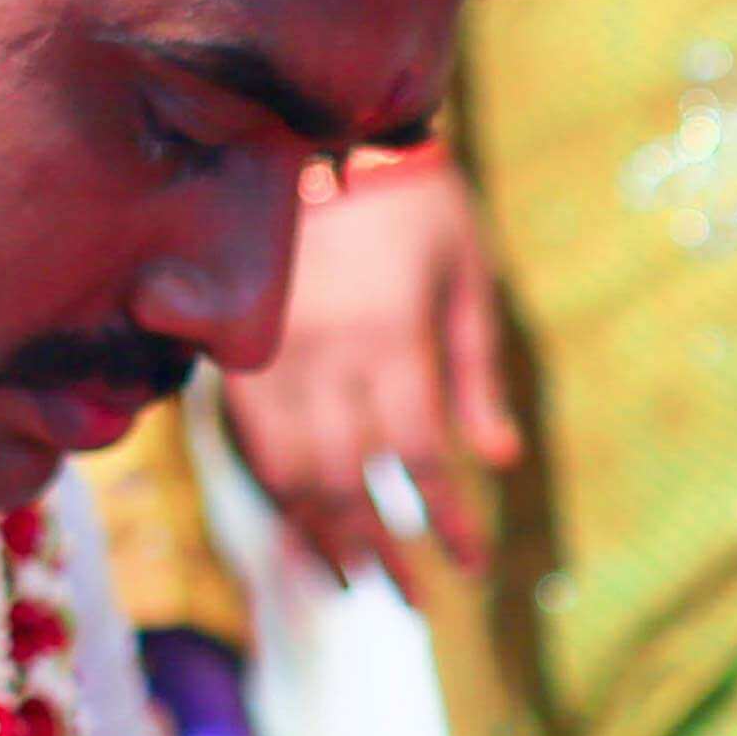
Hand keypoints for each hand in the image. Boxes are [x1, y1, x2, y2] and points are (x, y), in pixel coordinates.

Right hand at [218, 157, 515, 588]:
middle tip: (415, 605)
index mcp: (392, 335)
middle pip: (352, 485)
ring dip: (326, 541)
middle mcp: (326, 357)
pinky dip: (282, 501)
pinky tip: (307, 531)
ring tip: (358, 584)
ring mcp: (272, 360)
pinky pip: (253, 449)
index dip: (448, 518)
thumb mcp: (468, 272)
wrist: (308, 130)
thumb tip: (500, 458)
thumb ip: (478, 369)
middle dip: (385, 555)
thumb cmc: (413, 201)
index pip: (422, 454)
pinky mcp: (236, 359)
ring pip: (292, 478)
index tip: (472, 566)